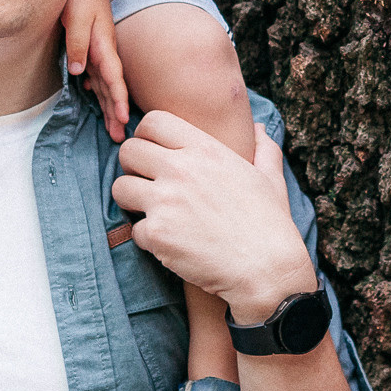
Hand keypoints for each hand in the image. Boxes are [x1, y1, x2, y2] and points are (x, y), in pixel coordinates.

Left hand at [66, 0, 129, 141]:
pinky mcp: (93, 47)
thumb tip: (79, 73)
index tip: (125, 119)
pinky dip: (101, 90)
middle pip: (114, 88)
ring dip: (111, 106)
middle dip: (118, 113)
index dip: (120, 100)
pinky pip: (99, 74)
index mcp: (104, 46)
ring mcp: (100, 50)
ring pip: (107, 84)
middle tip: (122, 139)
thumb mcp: (74, 19)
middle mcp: (105, 52)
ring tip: (115, 128)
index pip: (114, 79)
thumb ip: (77, 46)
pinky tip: (96, 97)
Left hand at [113, 114, 313, 322]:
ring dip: (132, 200)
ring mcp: (165, 201)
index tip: (155, 153)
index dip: (147, 136)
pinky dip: (149, 239)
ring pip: (120, 188)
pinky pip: (134, 230)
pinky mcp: (157, 234)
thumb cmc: (271, 223)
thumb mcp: (270, 177)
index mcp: (205, 149)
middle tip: (148, 183)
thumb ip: (263, 149)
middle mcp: (180, 169)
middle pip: (128, 151)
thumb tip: (260, 130)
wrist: (266, 269)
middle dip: (133, 167)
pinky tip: (170, 243)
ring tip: (153, 212)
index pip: (153, 121)